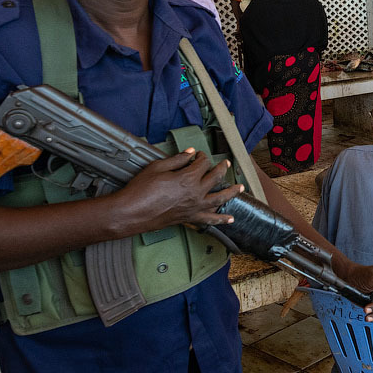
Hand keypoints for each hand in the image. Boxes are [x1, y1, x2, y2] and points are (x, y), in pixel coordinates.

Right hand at [111, 149, 243, 234]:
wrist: (132, 212)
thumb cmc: (141, 189)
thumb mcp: (157, 167)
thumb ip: (177, 160)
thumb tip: (190, 153)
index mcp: (188, 178)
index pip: (202, 164)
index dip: (202, 157)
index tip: (199, 155)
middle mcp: (195, 193)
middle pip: (215, 178)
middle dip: (221, 168)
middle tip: (225, 163)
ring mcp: (194, 207)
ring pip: (219, 198)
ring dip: (232, 192)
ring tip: (240, 188)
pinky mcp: (190, 218)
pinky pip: (210, 220)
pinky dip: (221, 219)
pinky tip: (230, 219)